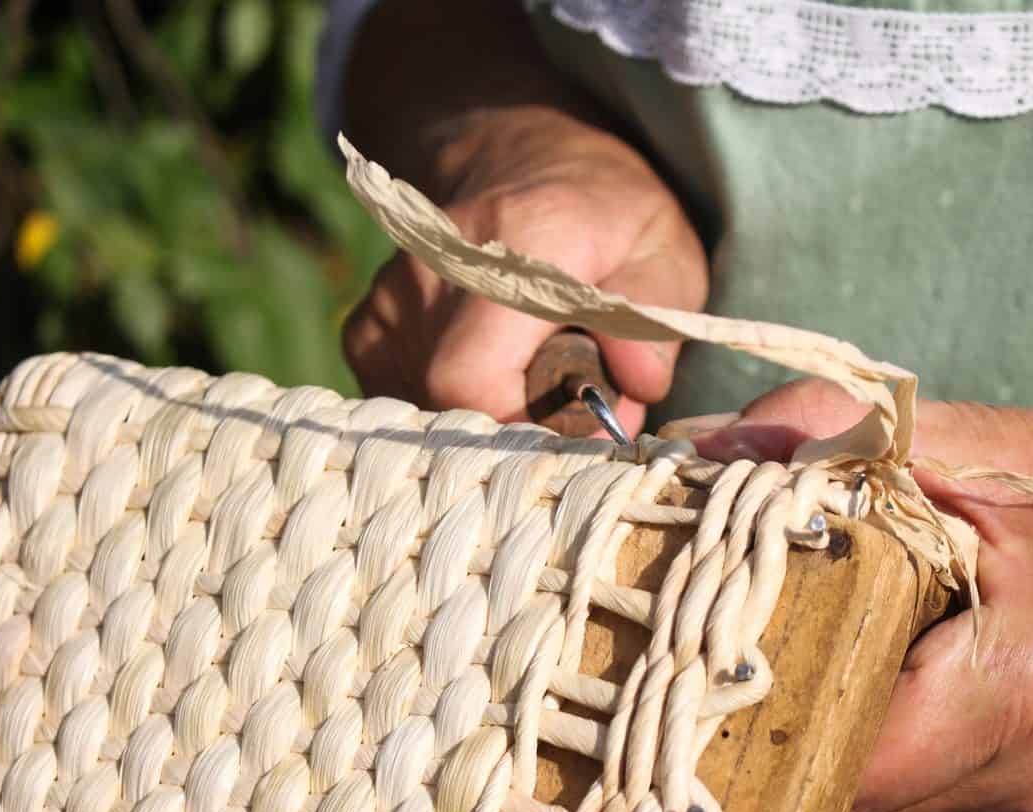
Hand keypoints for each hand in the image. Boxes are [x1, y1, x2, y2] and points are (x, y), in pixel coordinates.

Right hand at [342, 109, 706, 435]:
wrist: (522, 157)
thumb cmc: (607, 215)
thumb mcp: (666, 251)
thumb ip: (656, 320)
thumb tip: (637, 384)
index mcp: (523, 239)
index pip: (474, 378)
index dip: (523, 430)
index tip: (579, 433)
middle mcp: (437, 263)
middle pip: (447, 403)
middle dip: (515, 431)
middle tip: (568, 411)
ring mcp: (390, 292)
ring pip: (422, 408)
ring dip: (484, 420)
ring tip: (531, 382)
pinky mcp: (366, 322)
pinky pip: (397, 396)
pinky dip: (446, 407)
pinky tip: (489, 375)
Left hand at [687, 379, 1032, 811]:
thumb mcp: (986, 443)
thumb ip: (838, 434)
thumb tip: (712, 443)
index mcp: (1026, 690)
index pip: (840, 764)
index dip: (763, 722)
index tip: (721, 673)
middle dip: (804, 739)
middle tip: (776, 665)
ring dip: (862, 773)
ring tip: (873, 682)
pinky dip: (920, 801)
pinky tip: (935, 723)